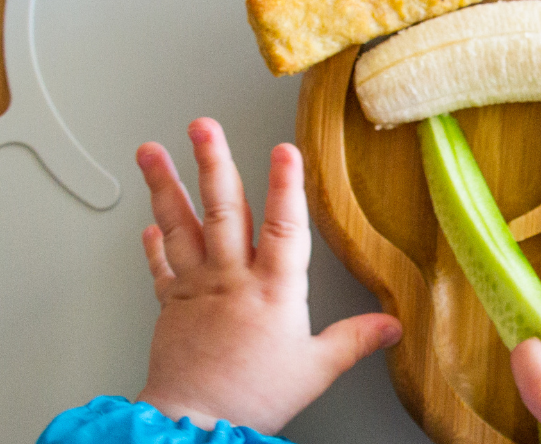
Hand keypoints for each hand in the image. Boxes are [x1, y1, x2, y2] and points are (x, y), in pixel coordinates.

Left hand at [133, 118, 402, 432]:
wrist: (195, 423)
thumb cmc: (252, 397)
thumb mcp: (316, 369)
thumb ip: (354, 340)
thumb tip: (391, 326)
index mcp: (274, 290)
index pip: (284, 227)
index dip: (286, 186)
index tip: (285, 149)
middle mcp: (232, 279)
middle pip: (223, 210)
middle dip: (213, 163)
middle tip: (203, 127)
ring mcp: (196, 288)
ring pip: (181, 226)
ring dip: (165, 186)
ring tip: (152, 151)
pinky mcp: (171, 305)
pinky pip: (160, 265)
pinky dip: (153, 241)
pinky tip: (149, 220)